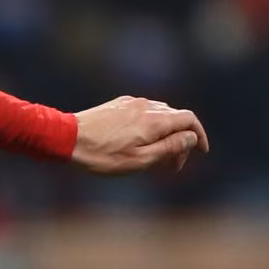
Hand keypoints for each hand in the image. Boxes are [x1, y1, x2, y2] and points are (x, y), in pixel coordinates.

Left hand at [71, 95, 208, 174]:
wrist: (66, 138)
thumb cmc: (102, 155)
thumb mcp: (140, 160)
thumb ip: (169, 147)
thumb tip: (192, 138)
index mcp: (155, 120)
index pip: (189, 120)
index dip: (199, 135)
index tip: (201, 151)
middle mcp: (146, 106)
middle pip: (176, 118)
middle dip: (180, 140)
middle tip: (173, 165)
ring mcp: (131, 103)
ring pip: (160, 115)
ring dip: (165, 134)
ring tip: (156, 156)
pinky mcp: (118, 104)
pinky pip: (144, 112)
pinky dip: (151, 127)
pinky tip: (140, 142)